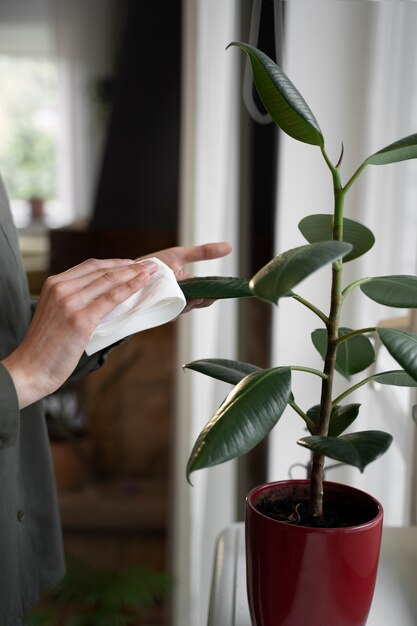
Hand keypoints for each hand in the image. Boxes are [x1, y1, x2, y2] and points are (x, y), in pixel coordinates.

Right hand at [2, 258, 156, 407]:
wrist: (30, 369)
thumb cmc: (46, 348)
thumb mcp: (56, 315)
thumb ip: (75, 303)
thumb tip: (105, 301)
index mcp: (54, 284)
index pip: (89, 267)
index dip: (114, 263)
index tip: (131, 264)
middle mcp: (61, 288)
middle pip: (102, 270)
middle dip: (128, 266)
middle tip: (149, 264)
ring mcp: (70, 302)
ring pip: (109, 280)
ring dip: (134, 273)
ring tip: (151, 271)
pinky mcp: (81, 319)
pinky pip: (111, 298)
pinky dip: (130, 287)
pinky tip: (143, 283)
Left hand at [139, 241, 231, 311]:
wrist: (128, 272)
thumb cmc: (154, 264)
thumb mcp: (179, 255)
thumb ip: (203, 252)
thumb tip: (230, 247)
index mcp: (189, 286)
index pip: (207, 294)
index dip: (214, 293)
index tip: (220, 290)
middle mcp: (181, 298)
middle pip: (198, 304)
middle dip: (202, 300)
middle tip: (203, 295)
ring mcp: (170, 306)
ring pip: (184, 309)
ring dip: (187, 304)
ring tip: (190, 296)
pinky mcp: (158, 310)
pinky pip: (168, 312)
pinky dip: (172, 307)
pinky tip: (173, 301)